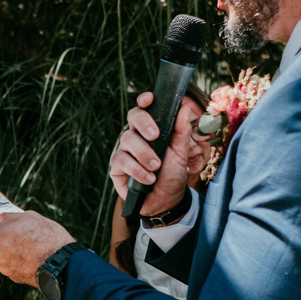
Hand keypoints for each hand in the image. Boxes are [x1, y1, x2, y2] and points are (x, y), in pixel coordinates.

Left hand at [0, 210, 74, 285]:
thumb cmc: (48, 237)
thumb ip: (3, 216)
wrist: (64, 265)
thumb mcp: (27, 217)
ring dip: (10, 245)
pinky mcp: (12, 276)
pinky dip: (17, 257)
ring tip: (30, 241)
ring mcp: (3, 266)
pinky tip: (32, 253)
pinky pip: (10, 261)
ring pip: (0, 251)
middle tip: (17, 229)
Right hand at [108, 92, 203, 215]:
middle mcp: (135, 135)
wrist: (166, 200)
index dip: (144, 101)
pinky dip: (137, 170)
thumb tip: (184, 107)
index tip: (149, 99)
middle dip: (144, 123)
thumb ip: (181, 130)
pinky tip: (149, 179)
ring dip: (144, 153)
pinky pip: (122, 161)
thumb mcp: (181, 152)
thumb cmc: (172, 173)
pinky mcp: (116, 167)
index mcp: (151, 128)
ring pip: (127, 140)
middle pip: (132, 117)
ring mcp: (124, 150)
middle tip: (155, 136)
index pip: (144, 108)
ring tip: (156, 167)